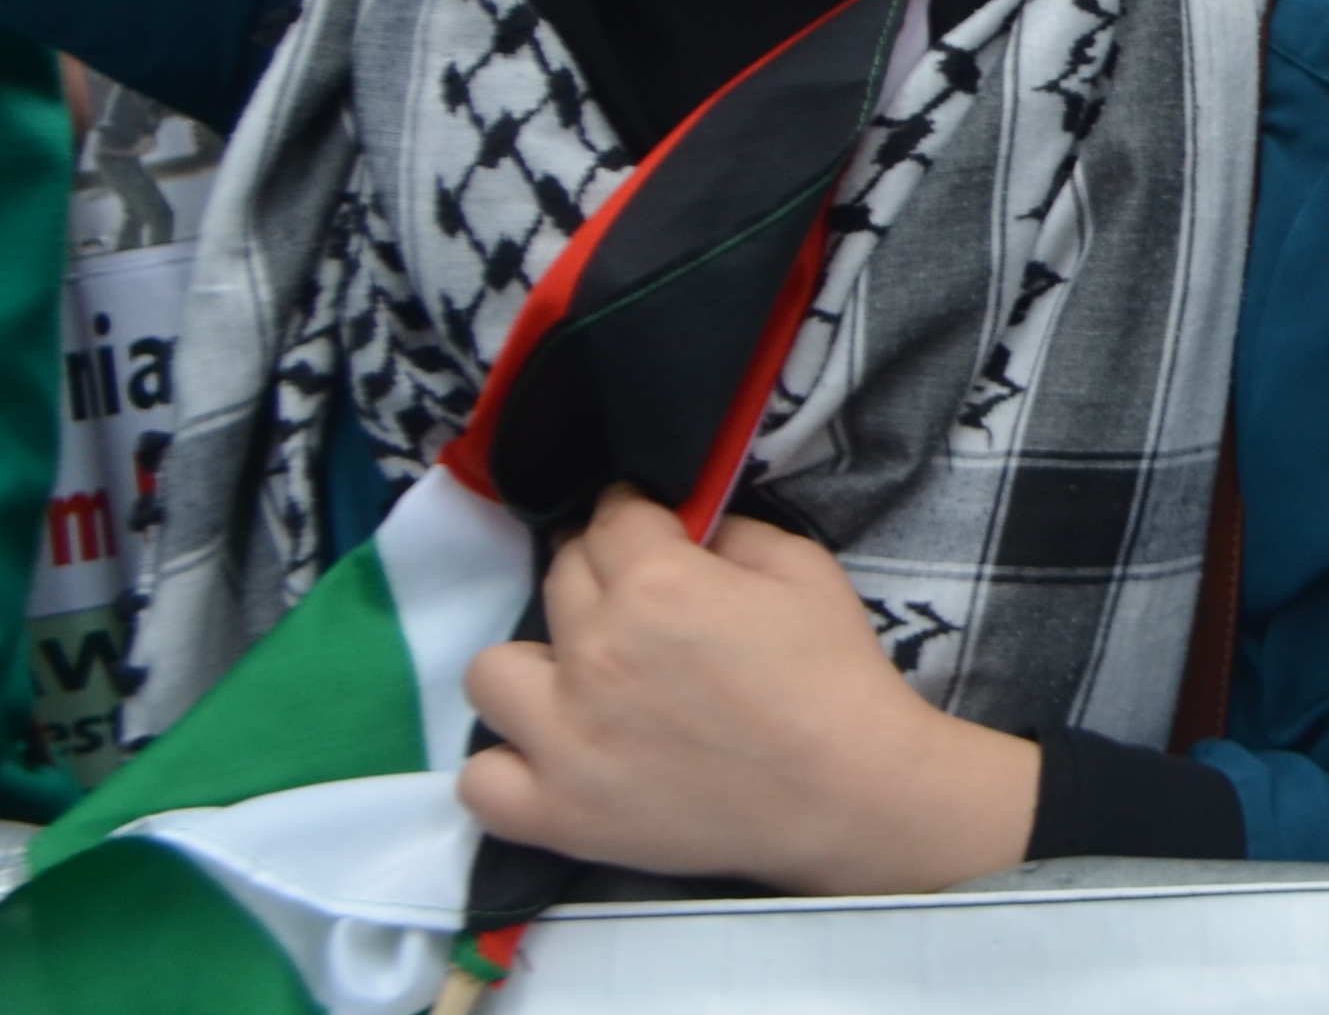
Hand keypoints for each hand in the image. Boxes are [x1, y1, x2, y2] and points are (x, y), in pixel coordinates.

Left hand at [459, 488, 1035, 894]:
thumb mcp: (802, 567)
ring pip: (491, 673)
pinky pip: (479, 783)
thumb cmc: (834, 674)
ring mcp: (563, 739)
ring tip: (580, 683)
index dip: (634, 514)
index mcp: (656, 583)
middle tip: (637, 604)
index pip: (610, 517)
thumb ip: (729, 531)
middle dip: (596, 574)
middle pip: (558, 578)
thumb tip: (680, 526)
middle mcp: (594, 652)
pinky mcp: (558, 814)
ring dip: (534, 666)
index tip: (649, 529)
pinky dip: (506, 768)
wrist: (849, 793)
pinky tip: (552, 758)